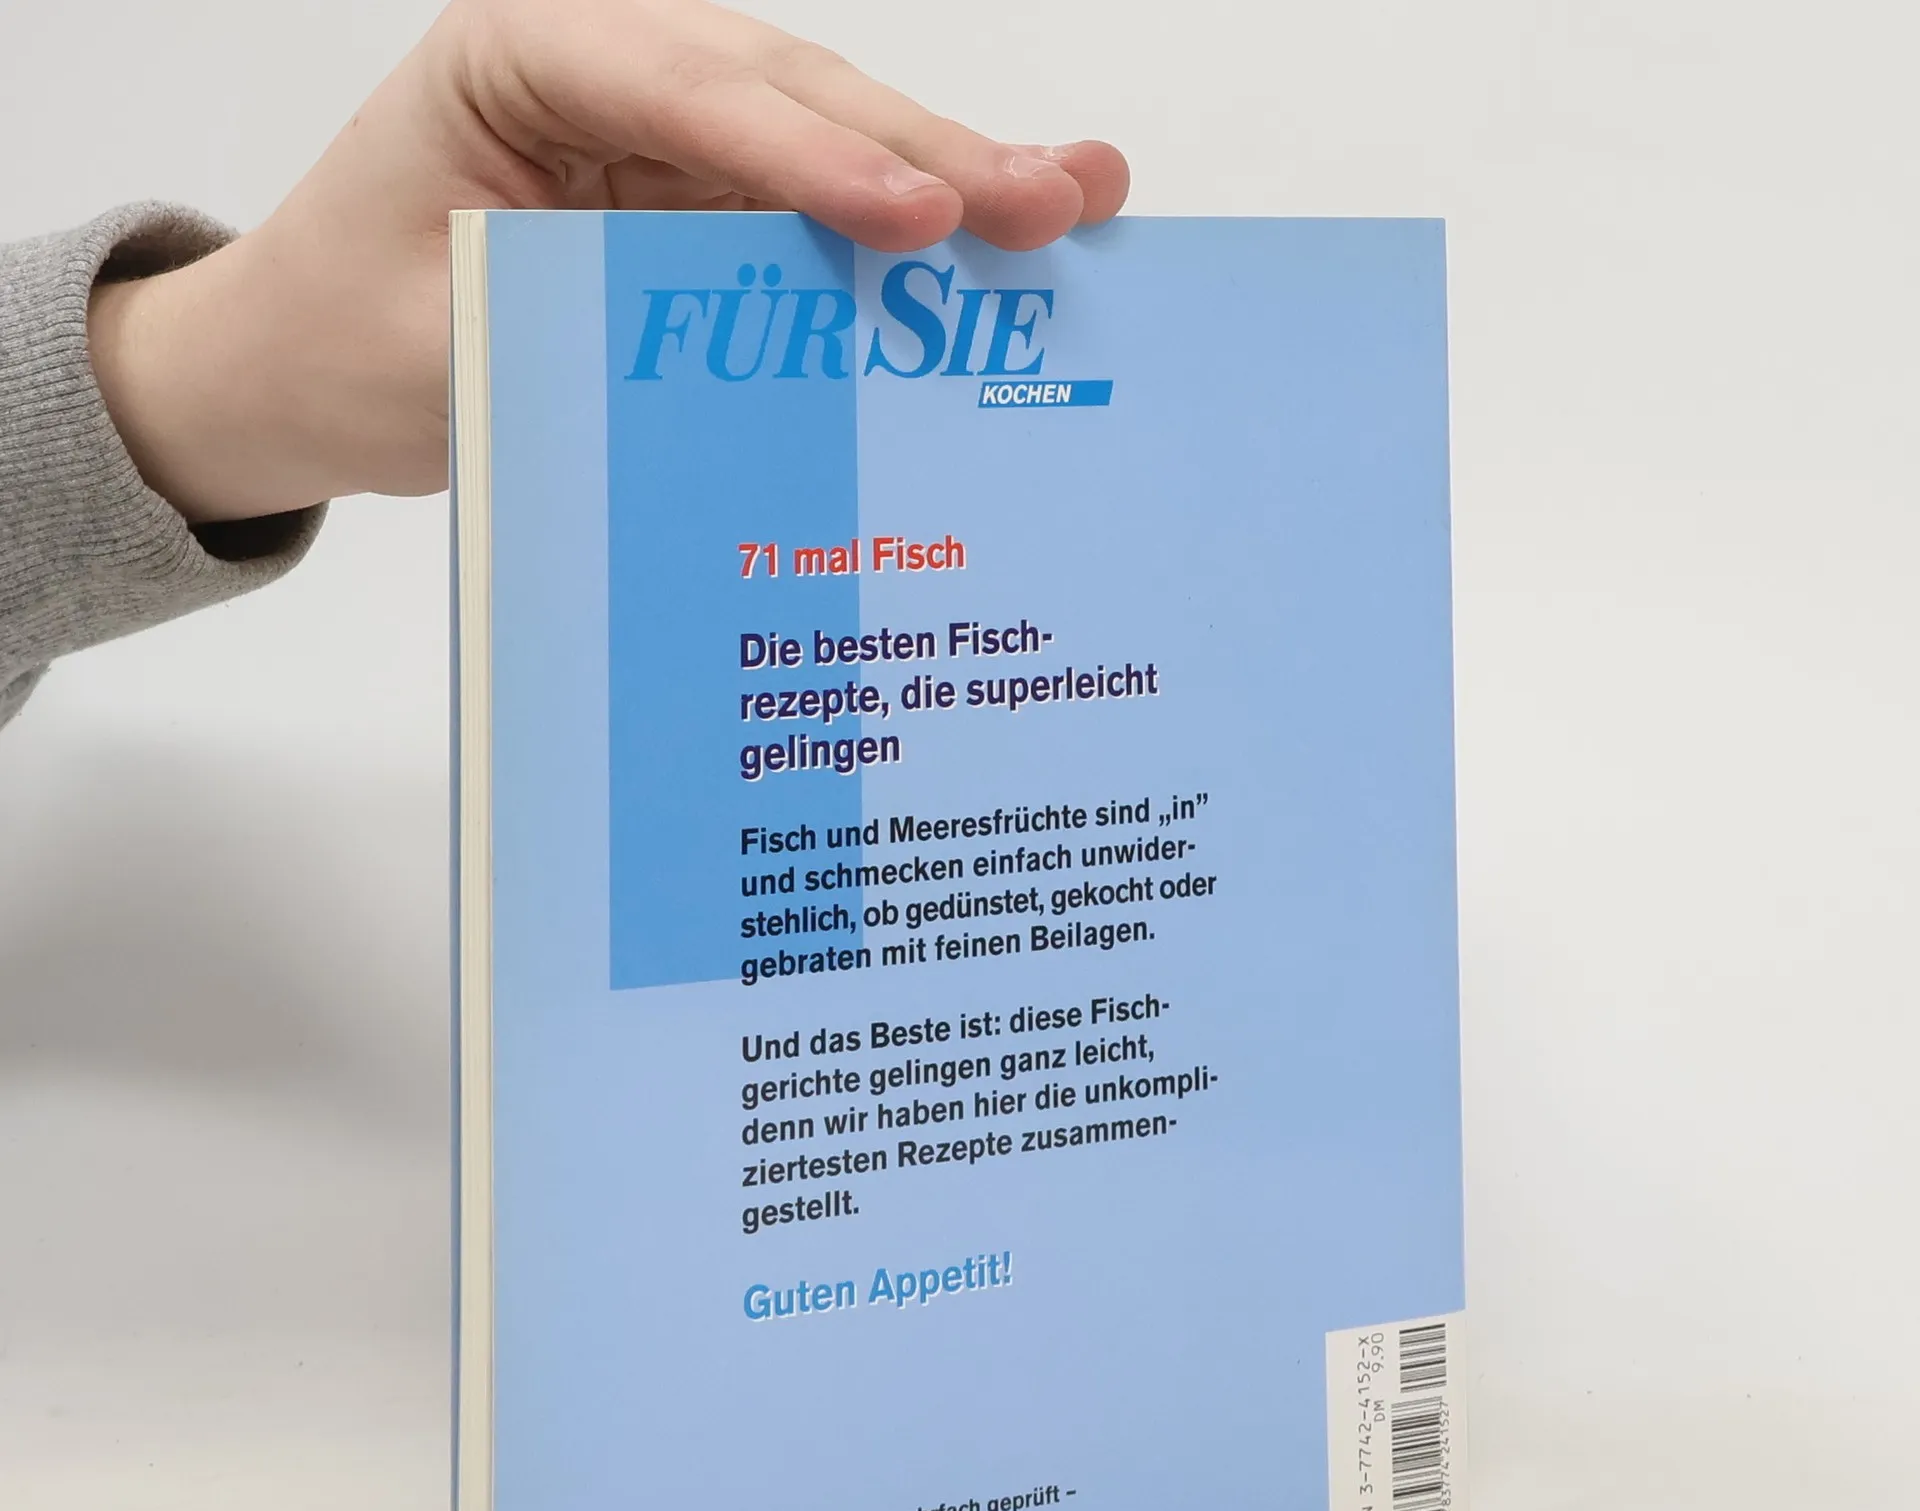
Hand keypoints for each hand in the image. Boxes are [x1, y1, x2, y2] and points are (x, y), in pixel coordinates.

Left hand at [87, 0, 1128, 525]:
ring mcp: (664, 137)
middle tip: (1054, 199)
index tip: (920, 218)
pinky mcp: (697, 205)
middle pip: (788, 96)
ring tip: (1076, 203)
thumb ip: (596, 335)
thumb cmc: (342, 342)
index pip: (685, 94)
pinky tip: (1009, 239)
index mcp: (521, 58)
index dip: (812, 160)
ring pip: (826, 143)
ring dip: (951, 180)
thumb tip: (768, 370)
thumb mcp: (447, 350)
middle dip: (925, 153)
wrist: (300, 369)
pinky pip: (814, 216)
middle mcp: (608, 73)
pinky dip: (909, 238)